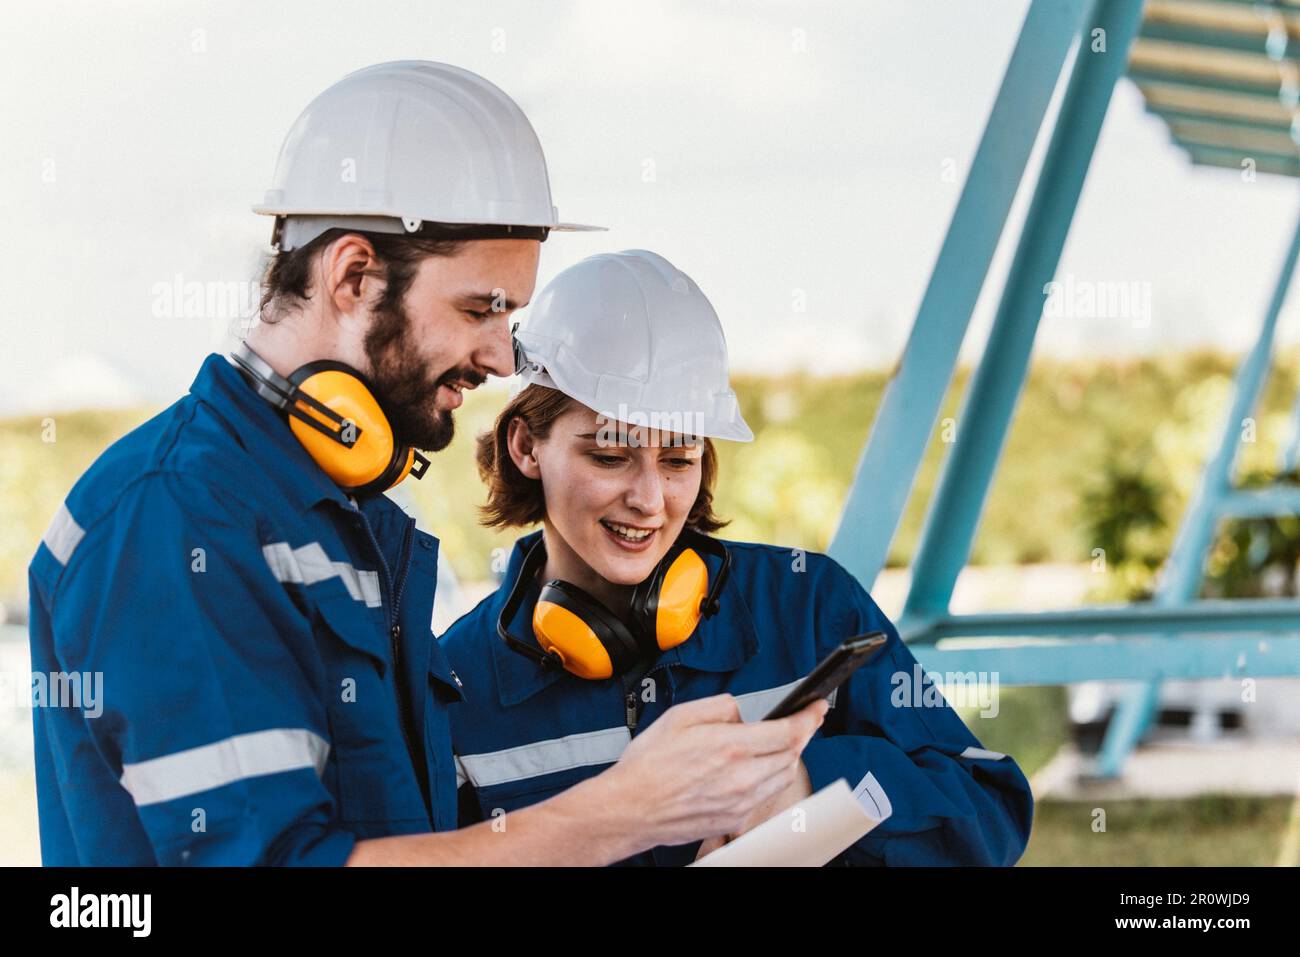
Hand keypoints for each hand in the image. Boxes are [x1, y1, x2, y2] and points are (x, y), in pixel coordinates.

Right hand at [596, 693, 827, 851]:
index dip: (809, 717)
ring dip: (788, 757)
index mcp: (729, 747)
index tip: (817, 708)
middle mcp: (741, 777)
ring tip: (778, 744)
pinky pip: (766, 796)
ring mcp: (740, 802)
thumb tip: (740, 711)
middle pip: (793, 755)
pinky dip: (770, 778)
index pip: (788, 731)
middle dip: (802, 735)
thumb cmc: (647, 766)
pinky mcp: (734, 819)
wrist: (630, 809)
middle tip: (801, 722)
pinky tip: (755, 769)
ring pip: (784, 777)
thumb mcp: (679, 717)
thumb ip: (719, 707)